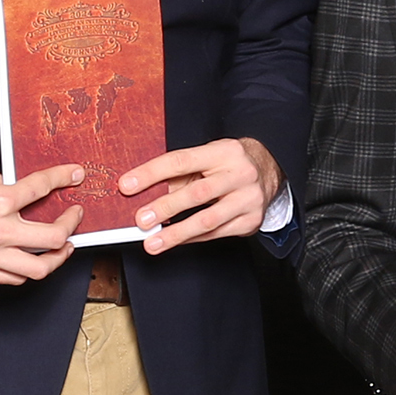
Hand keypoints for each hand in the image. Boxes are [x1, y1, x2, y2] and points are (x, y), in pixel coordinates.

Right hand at [0, 159, 87, 284]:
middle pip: (52, 238)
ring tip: (62, 248)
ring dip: (56, 258)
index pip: (41, 188)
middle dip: (70, 226)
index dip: (63, 178)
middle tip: (74, 218)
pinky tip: (31, 262)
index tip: (74, 175)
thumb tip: (15, 187)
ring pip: (37, 269)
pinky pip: (12, 279)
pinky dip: (27, 271)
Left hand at [124, 138, 280, 252]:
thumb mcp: (206, 159)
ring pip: (208, 220)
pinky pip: (216, 234)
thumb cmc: (227, 165)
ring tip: (152, 242)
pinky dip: (192, 239)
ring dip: (176, 233)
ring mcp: (249, 198)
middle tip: (141, 221)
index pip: (181, 161)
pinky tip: (175, 240)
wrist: (269, 170)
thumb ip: (178, 175)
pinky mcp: (251, 220)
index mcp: (223, 151)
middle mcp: (240, 173)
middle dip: (165, 208)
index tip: (127, 186)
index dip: (151, 174)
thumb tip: (144, 195)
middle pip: (197, 193)